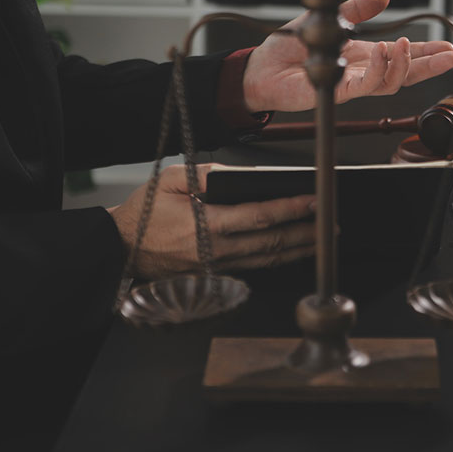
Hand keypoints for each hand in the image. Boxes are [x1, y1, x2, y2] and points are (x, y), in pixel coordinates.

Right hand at [108, 164, 315, 277]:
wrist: (121, 250)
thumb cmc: (144, 214)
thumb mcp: (169, 181)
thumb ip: (204, 176)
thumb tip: (237, 176)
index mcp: (206, 223)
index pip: (260, 217)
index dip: (290, 209)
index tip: (313, 202)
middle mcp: (216, 250)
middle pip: (272, 242)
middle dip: (306, 233)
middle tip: (331, 225)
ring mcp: (217, 266)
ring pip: (268, 260)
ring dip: (298, 250)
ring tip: (321, 240)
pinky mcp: (216, 275)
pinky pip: (254, 267)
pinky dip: (278, 260)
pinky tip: (293, 253)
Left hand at [241, 0, 452, 112]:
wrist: (262, 67)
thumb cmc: (290, 48)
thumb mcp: (330, 17)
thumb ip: (357, 8)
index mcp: (363, 56)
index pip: (401, 56)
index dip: (424, 53)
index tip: (447, 47)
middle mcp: (362, 72)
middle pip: (404, 73)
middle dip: (429, 65)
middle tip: (450, 56)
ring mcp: (353, 84)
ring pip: (390, 82)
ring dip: (403, 63)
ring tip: (406, 44)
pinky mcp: (339, 91)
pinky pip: (367, 84)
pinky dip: (380, 68)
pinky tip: (385, 51)